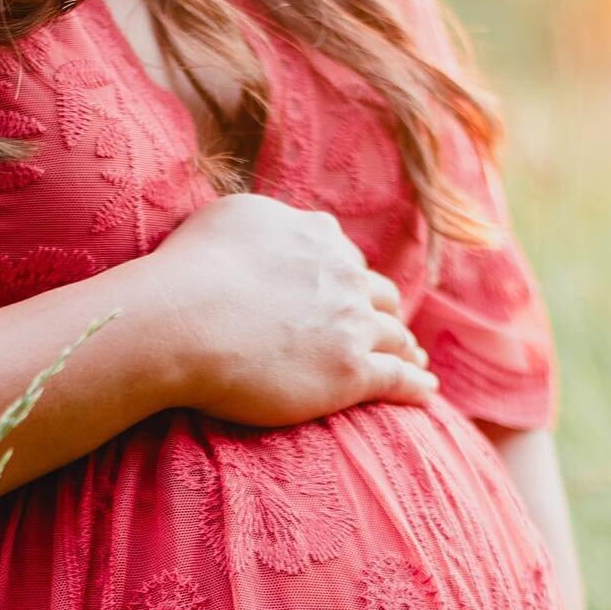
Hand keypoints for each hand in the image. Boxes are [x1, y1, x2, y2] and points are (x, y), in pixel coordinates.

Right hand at [147, 192, 437, 425]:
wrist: (184, 321)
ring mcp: (352, 324)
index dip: (348, 278)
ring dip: (406, 348)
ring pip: (394, 337)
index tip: (349, 293)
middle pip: (379, 296)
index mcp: (317, 237)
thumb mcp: (230, 215)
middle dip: (384, 311)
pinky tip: (427, 393)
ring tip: (413, 362)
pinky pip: (397, 379)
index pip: (344, 258)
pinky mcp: (351, 372)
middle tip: (389, 329)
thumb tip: (280, 224)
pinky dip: (416, 386)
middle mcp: (344, 275)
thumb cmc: (190, 269)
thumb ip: (268, 219)